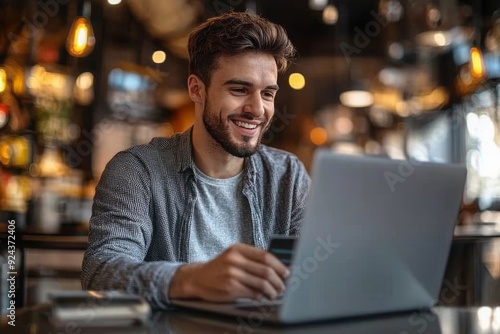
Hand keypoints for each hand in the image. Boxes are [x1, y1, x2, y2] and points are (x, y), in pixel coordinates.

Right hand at [168, 243, 289, 301]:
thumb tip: (276, 267)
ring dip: (272, 291)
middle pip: (266, 270)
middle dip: (278, 280)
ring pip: (262, 283)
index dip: (279, 265)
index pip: (265, 256)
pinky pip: (253, 293)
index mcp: (238, 249)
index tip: (286, 272)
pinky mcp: (230, 288)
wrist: (197, 278)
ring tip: (275, 293)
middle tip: (282, 286)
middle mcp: (235, 260)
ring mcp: (232, 274)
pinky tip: (263, 296)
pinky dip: (261, 296)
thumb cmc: (219, 268)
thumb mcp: (233, 256)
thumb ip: (251, 258)